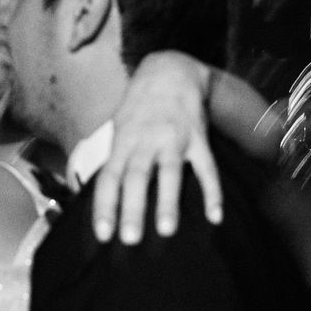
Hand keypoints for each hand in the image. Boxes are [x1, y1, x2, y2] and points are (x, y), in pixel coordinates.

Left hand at [93, 50, 221, 244]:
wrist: (169, 71)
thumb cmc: (140, 106)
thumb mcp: (118, 127)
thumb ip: (114, 159)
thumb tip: (95, 192)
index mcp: (123, 142)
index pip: (109, 178)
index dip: (104, 207)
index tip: (103, 234)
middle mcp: (145, 141)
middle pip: (136, 177)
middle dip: (132, 209)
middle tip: (130, 239)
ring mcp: (173, 139)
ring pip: (169, 173)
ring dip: (167, 202)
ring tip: (166, 230)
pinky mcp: (198, 138)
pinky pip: (207, 168)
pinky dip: (212, 192)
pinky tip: (215, 217)